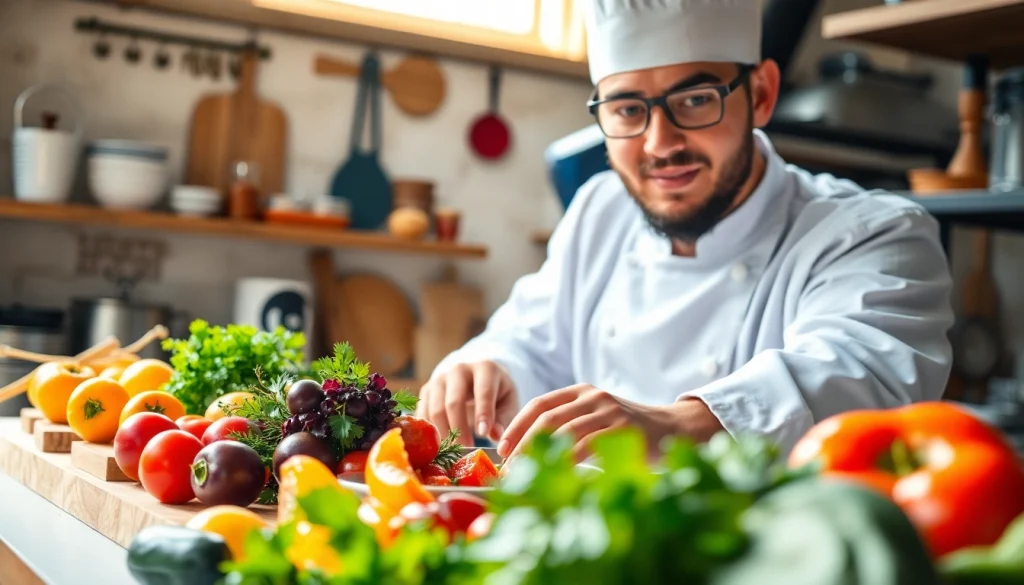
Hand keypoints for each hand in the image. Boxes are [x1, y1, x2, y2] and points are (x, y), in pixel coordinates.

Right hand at [415, 361, 518, 446]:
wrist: (476, 375)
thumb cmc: (497, 391)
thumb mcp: (508, 401)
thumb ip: (504, 418)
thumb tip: (495, 435)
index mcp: (485, 368)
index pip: (483, 391)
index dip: (483, 412)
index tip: (483, 433)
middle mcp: (459, 369)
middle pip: (454, 401)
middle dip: (459, 428)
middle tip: (466, 449)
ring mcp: (440, 378)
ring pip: (436, 409)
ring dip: (444, 433)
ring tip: (454, 450)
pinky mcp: (427, 389)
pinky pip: (424, 413)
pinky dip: (430, 431)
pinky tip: (440, 445)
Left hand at [496, 384, 723, 461]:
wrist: (673, 428)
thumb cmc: (627, 429)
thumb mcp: (596, 418)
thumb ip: (569, 426)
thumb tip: (527, 455)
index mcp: (581, 391)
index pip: (539, 404)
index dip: (517, 426)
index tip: (501, 449)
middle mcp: (593, 396)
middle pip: (547, 418)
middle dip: (523, 444)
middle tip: (509, 469)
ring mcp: (609, 411)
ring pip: (565, 432)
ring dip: (541, 455)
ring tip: (527, 476)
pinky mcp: (623, 429)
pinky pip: (588, 445)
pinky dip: (569, 462)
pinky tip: (556, 476)